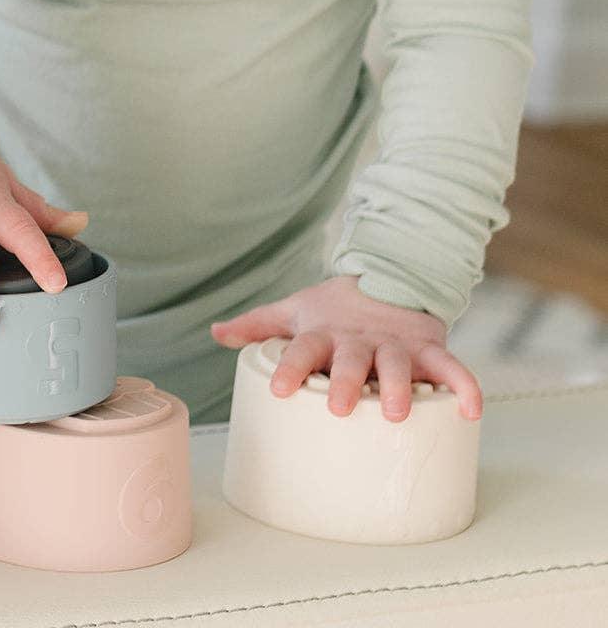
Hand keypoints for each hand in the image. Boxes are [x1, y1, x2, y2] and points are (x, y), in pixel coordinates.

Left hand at [211, 274, 481, 421]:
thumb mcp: (296, 312)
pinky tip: (471, 411)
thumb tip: (215, 332)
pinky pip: (451, 368)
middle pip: (351, 360)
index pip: (302, 348)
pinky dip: (464, 387)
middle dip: (345, 381)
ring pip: (399, 365)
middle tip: (337, 405)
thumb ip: (259, 325)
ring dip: (398, 387)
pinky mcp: (430, 348)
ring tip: (395, 412)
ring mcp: (396, 344)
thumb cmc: (335, 308)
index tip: (279, 388)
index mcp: (324, 333)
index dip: (290, 367)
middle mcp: (359, 340)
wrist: (391, 275)